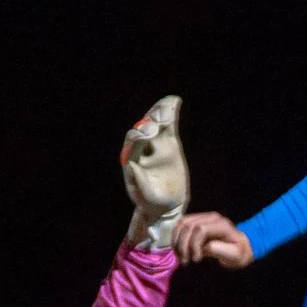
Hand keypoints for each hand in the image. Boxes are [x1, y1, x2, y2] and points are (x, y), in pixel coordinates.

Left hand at [122, 96, 187, 249]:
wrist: (166, 204)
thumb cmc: (152, 202)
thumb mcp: (145, 196)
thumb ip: (138, 182)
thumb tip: (130, 165)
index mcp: (132, 159)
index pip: (132, 144)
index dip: (138, 137)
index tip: (148, 135)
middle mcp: (141, 149)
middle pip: (142, 129)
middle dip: (149, 124)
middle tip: (157, 122)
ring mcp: (155, 144)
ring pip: (155, 123)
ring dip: (159, 113)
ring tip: (168, 106)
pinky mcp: (168, 142)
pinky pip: (169, 124)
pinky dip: (171, 112)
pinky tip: (175, 101)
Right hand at [173, 212, 255, 268]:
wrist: (240, 247)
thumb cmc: (238, 253)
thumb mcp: (234, 255)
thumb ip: (219, 250)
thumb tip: (202, 248)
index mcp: (221, 224)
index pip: (200, 229)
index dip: (194, 244)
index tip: (196, 260)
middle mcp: (211, 217)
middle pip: (188, 225)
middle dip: (183, 245)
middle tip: (185, 261)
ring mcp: (202, 217)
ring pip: (181, 224)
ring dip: (176, 241)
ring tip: (180, 257)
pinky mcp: (196, 221)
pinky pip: (180, 226)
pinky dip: (176, 238)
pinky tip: (179, 251)